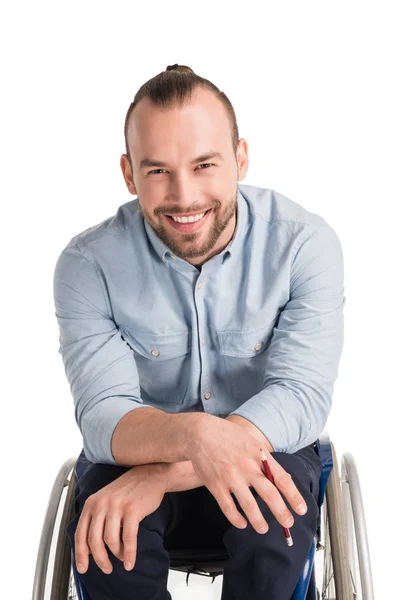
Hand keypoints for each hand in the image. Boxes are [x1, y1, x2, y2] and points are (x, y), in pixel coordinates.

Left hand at [74, 465, 166, 574]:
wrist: (149, 474)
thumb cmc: (128, 490)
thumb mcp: (105, 500)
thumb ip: (96, 519)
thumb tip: (89, 547)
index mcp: (92, 503)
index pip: (80, 534)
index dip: (80, 555)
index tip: (83, 568)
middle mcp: (101, 504)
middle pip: (94, 541)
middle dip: (100, 559)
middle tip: (106, 568)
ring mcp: (117, 506)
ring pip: (110, 541)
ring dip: (116, 555)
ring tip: (121, 559)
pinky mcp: (132, 509)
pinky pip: (128, 538)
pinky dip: (128, 553)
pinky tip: (130, 562)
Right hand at [188, 415, 307, 533]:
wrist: (200, 433)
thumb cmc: (226, 435)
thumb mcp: (251, 442)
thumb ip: (264, 460)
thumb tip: (280, 478)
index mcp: (259, 455)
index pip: (282, 478)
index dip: (294, 496)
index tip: (301, 509)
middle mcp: (247, 467)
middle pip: (269, 494)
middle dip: (281, 512)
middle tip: (288, 524)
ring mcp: (231, 477)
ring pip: (249, 505)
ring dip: (259, 521)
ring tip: (263, 528)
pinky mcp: (216, 485)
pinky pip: (228, 507)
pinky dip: (236, 519)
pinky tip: (242, 523)